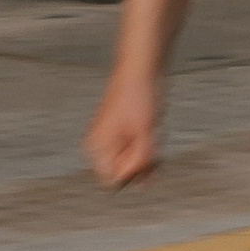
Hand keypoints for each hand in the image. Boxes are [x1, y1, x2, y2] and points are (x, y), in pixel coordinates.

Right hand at [85, 63, 164, 188]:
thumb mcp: (145, 133)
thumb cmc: (141, 95)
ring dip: (149, 148)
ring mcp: (113, 136)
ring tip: (150, 123)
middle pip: (126, 170)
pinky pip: (141, 146)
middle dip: (143, 159)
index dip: (134, 171)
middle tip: (149, 134)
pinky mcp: (125, 129)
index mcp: (97, 148)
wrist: (144, 64)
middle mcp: (101, 145)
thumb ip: (141, 161)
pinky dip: (151, 139)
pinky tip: (152, 121)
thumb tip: (141, 186)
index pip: (115, 180)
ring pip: (136, 158)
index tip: (145, 151)